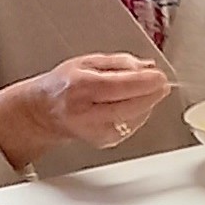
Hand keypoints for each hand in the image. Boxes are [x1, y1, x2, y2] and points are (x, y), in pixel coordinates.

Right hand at [0, 53, 170, 169]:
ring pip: (135, 117)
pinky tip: (132, 105)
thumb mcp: (87, 63)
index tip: (160, 76)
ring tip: (143, 91)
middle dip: (152, 93)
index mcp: (80, 86)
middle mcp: (86, 112)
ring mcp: (95, 130)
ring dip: (147, 103)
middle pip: (132, 105)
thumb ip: (120, 63)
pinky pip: (132, 126)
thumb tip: (147, 67)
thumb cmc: (64, 85)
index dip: (145, 82)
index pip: (120, 86)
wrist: (43, 112)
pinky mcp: (104, 141)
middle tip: (161, 84)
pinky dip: (139, 114)